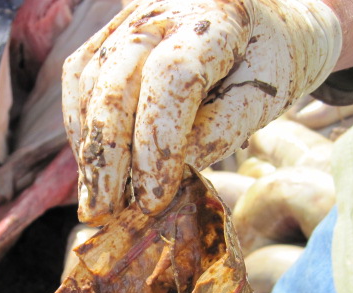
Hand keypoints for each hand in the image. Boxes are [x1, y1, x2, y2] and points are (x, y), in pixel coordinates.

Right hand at [62, 0, 340, 224]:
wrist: (264, 21)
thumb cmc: (272, 60)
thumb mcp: (267, 96)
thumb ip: (222, 130)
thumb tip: (169, 172)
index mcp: (217, 15)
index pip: (173, 80)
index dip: (158, 145)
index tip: (154, 199)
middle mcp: (163, 9)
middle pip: (116, 83)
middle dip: (107, 157)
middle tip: (104, 212)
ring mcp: (130, 19)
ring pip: (89, 83)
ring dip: (88, 149)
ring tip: (96, 199)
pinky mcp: (110, 35)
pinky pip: (80, 79)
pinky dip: (81, 127)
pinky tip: (90, 165)